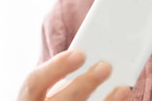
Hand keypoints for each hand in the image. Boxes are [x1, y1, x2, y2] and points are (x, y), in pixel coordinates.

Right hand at [17, 50, 131, 100]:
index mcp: (28, 99)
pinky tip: (122, 99)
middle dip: (84, 85)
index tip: (80, 54)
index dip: (57, 67)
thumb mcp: (52, 89)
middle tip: (106, 67)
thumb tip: (97, 60)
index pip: (34, 82)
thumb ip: (66, 77)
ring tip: (123, 88)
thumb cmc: (57, 100)